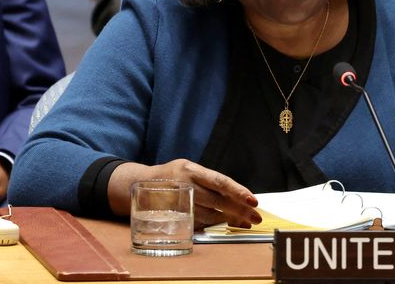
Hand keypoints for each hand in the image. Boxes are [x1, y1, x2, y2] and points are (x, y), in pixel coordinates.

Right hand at [109, 160, 261, 229]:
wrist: (139, 184)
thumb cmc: (173, 175)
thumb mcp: (188, 169)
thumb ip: (209, 180)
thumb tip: (237, 194)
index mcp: (191, 170)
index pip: (220, 181)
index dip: (238, 191)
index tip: (253, 201)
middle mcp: (185, 185)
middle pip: (217, 201)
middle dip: (239, 210)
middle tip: (255, 217)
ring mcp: (178, 202)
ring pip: (209, 214)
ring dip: (229, 220)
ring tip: (244, 223)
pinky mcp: (174, 216)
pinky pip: (198, 222)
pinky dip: (213, 225)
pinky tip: (224, 225)